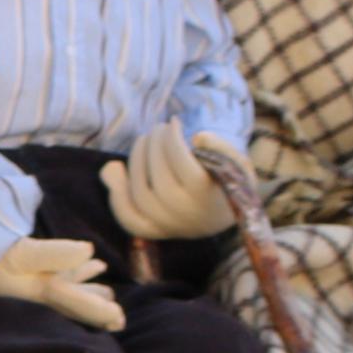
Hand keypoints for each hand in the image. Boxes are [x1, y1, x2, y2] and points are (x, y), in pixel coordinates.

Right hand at [0, 235, 124, 330]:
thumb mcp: (21, 253)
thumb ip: (55, 253)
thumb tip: (88, 250)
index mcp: (40, 294)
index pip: (76, 304)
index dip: (98, 312)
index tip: (119, 319)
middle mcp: (38, 294)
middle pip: (73, 304)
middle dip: (96, 310)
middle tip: (119, 319)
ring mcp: (32, 284)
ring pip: (67, 291)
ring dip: (89, 291)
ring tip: (108, 291)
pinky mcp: (26, 272)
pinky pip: (57, 276)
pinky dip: (76, 273)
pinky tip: (90, 263)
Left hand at [104, 125, 229, 242]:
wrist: (223, 214)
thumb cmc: (228, 181)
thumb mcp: (236, 162)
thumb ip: (222, 147)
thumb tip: (198, 137)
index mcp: (208, 197)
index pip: (182, 164)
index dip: (173, 139)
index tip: (174, 122)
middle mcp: (187, 215)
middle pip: (159, 178)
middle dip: (154, 146)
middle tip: (158, 128)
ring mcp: (168, 226)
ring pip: (140, 195)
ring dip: (135, 161)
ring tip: (144, 140)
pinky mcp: (153, 231)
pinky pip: (128, 217)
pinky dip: (116, 194)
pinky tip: (117, 169)